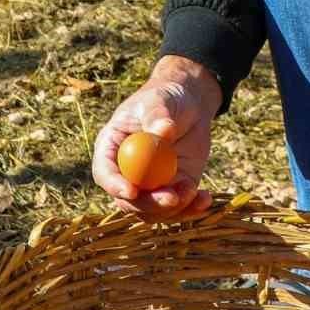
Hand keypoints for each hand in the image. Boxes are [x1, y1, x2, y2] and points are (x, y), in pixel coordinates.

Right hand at [91, 55, 222, 219]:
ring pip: (152, 211)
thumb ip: (158, 115)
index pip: (104, 173)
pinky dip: (191, 209)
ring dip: (173, 209)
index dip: (114, 185)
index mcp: (112, 148)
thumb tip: (163, 131)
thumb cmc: (166, 98)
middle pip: (128, 201)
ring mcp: (149, 185)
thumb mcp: (160, 100)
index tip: (132, 190)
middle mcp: (126, 172)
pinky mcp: (172, 190)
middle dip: (149, 204)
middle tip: (172, 198)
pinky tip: (205, 198)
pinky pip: (177, 209)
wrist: (188, 106)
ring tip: (194, 190)